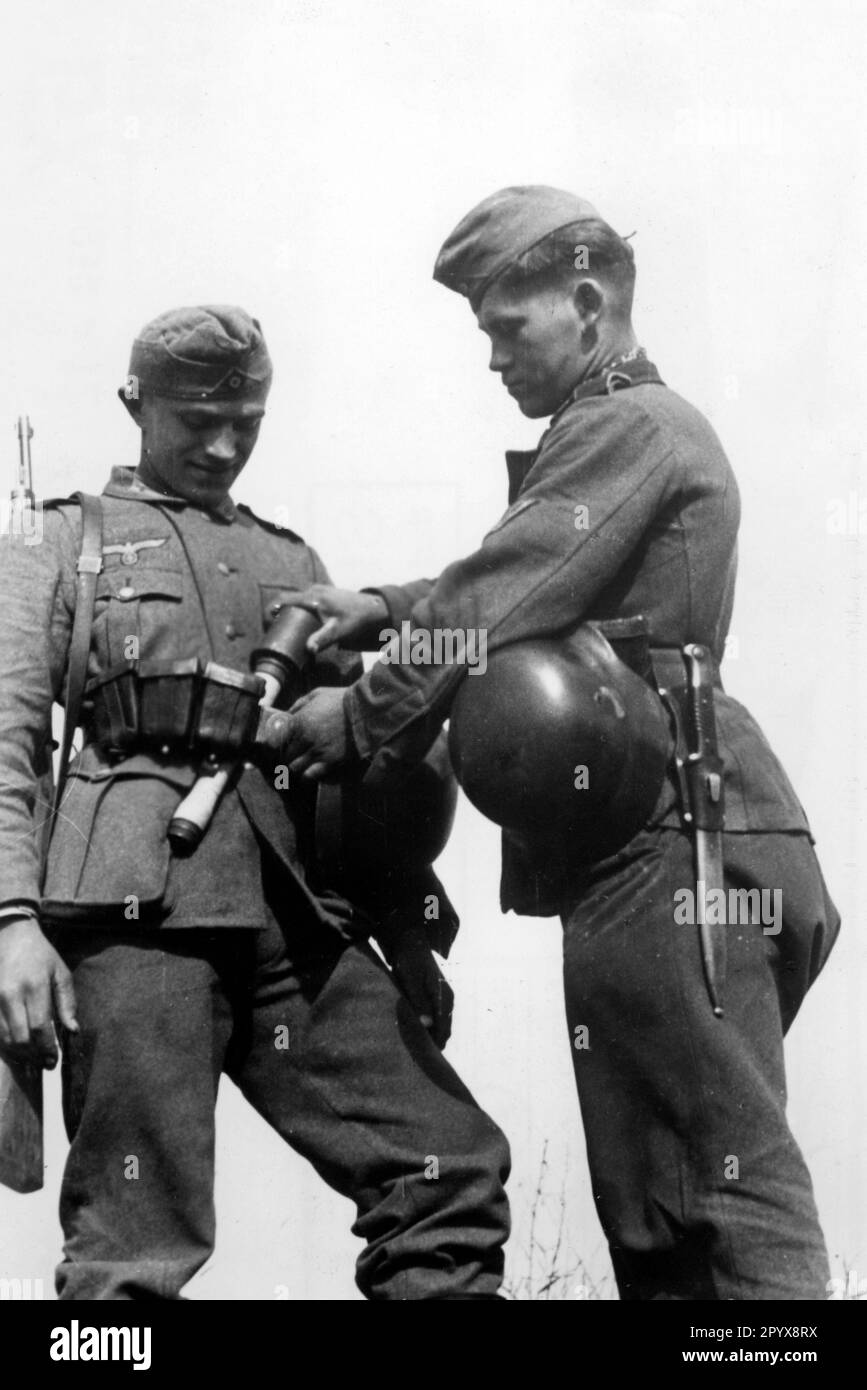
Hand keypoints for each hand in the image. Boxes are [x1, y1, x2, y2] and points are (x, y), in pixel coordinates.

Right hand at [0, 918, 77, 1068]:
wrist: (10, 936)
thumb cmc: (41, 956)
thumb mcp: (61, 973)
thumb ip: (67, 1002)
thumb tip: (73, 1030)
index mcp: (35, 986)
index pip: (40, 1027)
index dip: (47, 1048)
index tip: (54, 1060)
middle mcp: (12, 994)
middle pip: (20, 1038)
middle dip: (33, 1056)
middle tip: (44, 1063)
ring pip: (4, 1039)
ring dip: (18, 1054)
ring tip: (32, 1058)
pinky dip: (6, 1044)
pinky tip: (17, 1047)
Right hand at [273, 585, 387, 653]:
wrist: (370, 608)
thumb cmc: (354, 620)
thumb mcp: (337, 631)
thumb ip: (322, 639)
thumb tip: (308, 649)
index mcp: (312, 597)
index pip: (284, 599)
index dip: (270, 610)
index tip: (265, 624)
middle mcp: (312, 590)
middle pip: (287, 599)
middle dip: (277, 613)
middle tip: (272, 630)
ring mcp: (316, 589)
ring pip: (295, 599)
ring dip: (287, 610)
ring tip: (282, 628)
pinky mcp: (321, 592)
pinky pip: (303, 599)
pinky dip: (296, 608)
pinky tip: (296, 620)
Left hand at [283, 686, 351, 779]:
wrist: (365, 711)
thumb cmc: (341, 700)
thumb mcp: (316, 694)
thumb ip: (299, 705)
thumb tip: (287, 714)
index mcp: (298, 721)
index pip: (275, 741)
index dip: (274, 746)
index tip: (278, 747)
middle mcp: (304, 739)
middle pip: (284, 756)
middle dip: (285, 757)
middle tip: (290, 757)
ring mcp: (316, 752)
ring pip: (294, 768)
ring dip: (295, 767)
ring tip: (299, 765)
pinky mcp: (330, 762)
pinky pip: (310, 776)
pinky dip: (307, 775)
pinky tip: (310, 772)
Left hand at [385, 925, 453, 1049]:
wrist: (411, 943)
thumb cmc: (410, 960)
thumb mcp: (411, 981)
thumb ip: (419, 1002)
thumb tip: (427, 1026)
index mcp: (443, 996)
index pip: (443, 1028)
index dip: (434, 1045)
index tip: (422, 1058)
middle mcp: (447, 1000)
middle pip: (444, 1031)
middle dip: (431, 1044)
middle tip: (414, 1056)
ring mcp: (443, 999)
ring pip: (440, 1027)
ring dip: (428, 1037)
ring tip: (412, 1047)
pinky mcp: (436, 999)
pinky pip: (435, 1020)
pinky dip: (427, 1029)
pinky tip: (413, 1032)